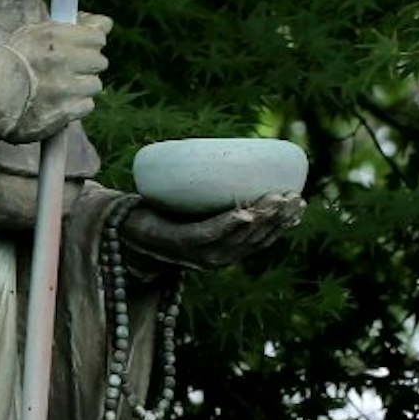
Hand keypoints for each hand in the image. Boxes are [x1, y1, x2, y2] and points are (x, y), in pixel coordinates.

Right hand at [0, 14, 109, 140]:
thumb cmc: (8, 62)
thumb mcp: (34, 34)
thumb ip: (72, 27)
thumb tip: (106, 23)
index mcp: (53, 37)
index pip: (98, 36)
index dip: (91, 42)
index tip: (82, 47)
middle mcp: (61, 60)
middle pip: (99, 61)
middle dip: (87, 65)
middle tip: (68, 69)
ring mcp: (64, 88)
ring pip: (94, 85)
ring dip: (81, 87)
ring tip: (60, 88)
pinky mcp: (63, 112)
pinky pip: (86, 106)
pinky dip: (76, 106)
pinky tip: (59, 103)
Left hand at [119, 190, 300, 270]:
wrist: (118, 228)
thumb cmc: (159, 215)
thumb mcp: (192, 208)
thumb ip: (213, 198)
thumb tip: (235, 162)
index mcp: (222, 250)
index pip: (260, 239)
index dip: (282, 224)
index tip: (300, 203)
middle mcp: (213, 258)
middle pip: (254, 240)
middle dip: (278, 220)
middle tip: (295, 197)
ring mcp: (195, 254)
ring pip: (237, 238)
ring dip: (261, 220)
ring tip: (278, 199)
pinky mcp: (177, 243)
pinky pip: (208, 234)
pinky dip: (228, 224)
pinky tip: (246, 213)